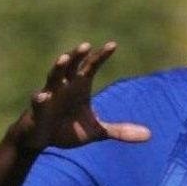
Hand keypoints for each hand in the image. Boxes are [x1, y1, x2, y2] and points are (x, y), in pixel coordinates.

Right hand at [13, 42, 150, 151]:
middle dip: (77, 56)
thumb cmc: (68, 129)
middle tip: (86, 45)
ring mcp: (49, 97)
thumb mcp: (97, 131)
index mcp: (79, 88)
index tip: (113, 44)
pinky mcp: (37, 111)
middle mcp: (64, 88)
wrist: (41, 140)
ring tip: (64, 59)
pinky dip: (40, 99)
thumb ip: (121, 130)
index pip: (91, 67)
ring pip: (52, 79)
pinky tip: (43, 96)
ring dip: (58, 69)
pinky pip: (38, 103)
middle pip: (71, 67)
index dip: (100, 57)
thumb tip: (149, 135)